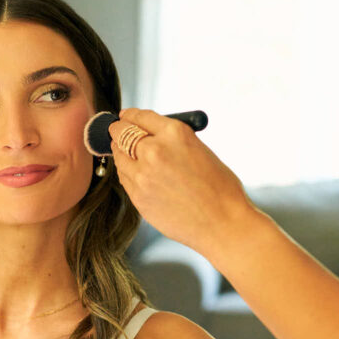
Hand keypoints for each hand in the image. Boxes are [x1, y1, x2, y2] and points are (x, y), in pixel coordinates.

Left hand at [110, 107, 256, 260]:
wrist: (222, 223)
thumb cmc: (219, 187)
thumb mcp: (199, 150)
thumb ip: (171, 141)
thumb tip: (149, 136)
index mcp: (175, 133)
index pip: (139, 116)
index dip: (129, 116)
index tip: (124, 117)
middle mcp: (155, 150)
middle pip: (121, 133)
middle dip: (118, 130)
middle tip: (116, 131)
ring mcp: (143, 175)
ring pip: (119, 156)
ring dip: (120, 152)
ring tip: (125, 153)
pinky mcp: (138, 197)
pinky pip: (124, 178)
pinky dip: (126, 172)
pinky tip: (135, 173)